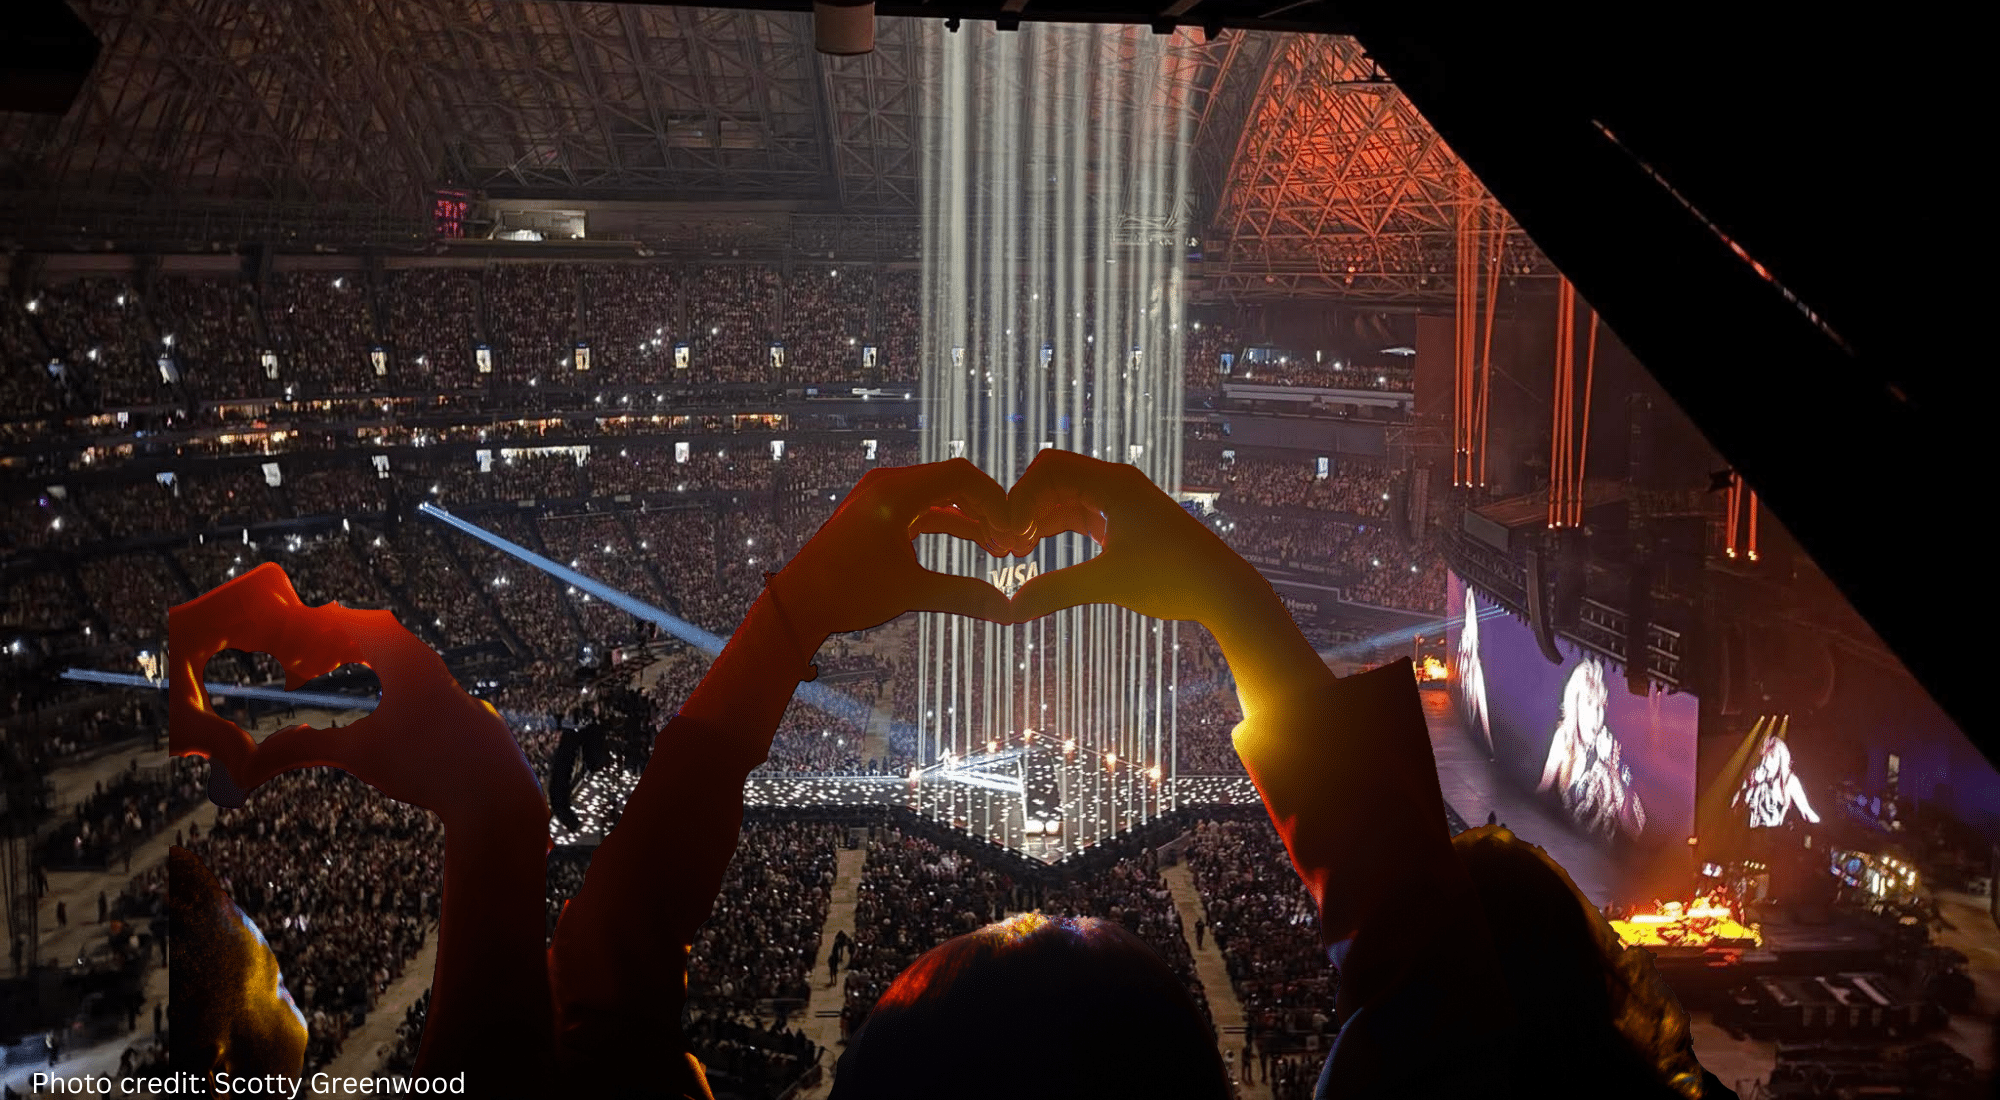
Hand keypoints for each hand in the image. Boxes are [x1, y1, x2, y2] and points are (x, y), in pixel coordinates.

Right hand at [169, 563, 542, 822]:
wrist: (497, 797)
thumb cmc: (428, 766)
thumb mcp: (359, 754)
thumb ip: (304, 748)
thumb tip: (249, 760)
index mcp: (408, 662)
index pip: (362, 623)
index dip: (326, 624)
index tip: (299, 630)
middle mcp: (436, 669)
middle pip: (385, 636)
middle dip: (345, 640)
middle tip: (314, 653)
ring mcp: (457, 693)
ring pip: (410, 662)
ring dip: (374, 661)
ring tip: (345, 670)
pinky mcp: (470, 717)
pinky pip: (428, 686)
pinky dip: (398, 685)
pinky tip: (392, 710)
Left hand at [772, 458, 1015, 637]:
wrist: (798, 601)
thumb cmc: (847, 592)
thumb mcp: (910, 592)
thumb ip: (963, 595)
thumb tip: (1007, 610)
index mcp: (896, 492)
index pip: (961, 476)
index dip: (995, 500)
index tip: (1015, 528)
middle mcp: (888, 485)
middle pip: (953, 481)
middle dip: (987, 508)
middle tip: (1013, 537)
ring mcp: (881, 496)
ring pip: (939, 495)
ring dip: (969, 516)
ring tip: (999, 544)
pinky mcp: (877, 512)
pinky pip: (922, 508)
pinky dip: (948, 521)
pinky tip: (973, 540)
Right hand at [1000, 449, 1264, 626]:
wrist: (1222, 589)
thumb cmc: (1173, 579)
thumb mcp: (1109, 585)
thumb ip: (1057, 591)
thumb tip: (1010, 609)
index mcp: (1114, 483)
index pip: (1048, 468)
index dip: (1019, 497)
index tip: (1009, 535)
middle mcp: (1116, 483)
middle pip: (1050, 476)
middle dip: (1022, 505)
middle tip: (1004, 544)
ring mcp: (1120, 500)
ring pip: (1062, 496)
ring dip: (1037, 517)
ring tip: (1014, 551)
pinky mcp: (1123, 520)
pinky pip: (1078, 513)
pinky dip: (1055, 527)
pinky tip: (1035, 549)